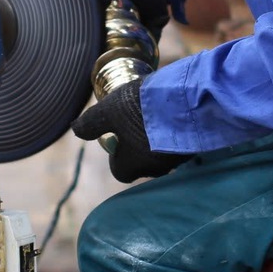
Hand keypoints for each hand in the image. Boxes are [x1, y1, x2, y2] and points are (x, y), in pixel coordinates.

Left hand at [74, 83, 188, 182]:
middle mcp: (156, 168)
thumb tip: (75, 130)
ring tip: (159, 116)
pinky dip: (177, 134)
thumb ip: (92, 123)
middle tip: (140, 124)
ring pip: (164, 154)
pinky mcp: (196, 147)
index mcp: (132, 164)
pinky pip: (182, 144)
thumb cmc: (141, 108)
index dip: (118, 158)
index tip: (119, 139)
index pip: (121, 172)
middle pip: (143, 164)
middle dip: (140, 149)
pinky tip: (176, 114)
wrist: (185, 100)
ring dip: (160, 140)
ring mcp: (179, 159)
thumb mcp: (109, 111)